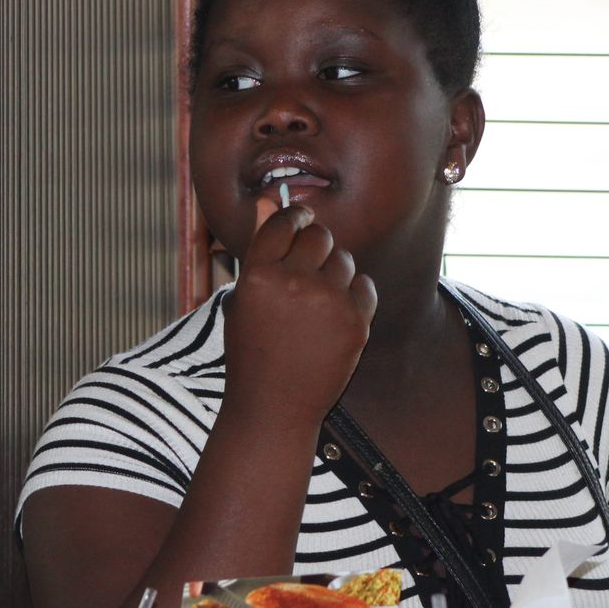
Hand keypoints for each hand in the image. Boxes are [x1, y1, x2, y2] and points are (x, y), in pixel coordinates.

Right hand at [223, 197, 377, 430]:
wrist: (274, 406)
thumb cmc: (251, 351)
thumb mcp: (243, 298)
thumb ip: (260, 247)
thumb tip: (271, 200)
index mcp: (258, 275)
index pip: (284, 222)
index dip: (294, 216)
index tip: (300, 219)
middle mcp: (294, 283)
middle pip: (319, 235)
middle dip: (316, 243)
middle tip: (309, 264)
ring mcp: (328, 302)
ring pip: (344, 259)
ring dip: (334, 271)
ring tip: (318, 299)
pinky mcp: (356, 322)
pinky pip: (365, 285)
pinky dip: (354, 295)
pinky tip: (335, 314)